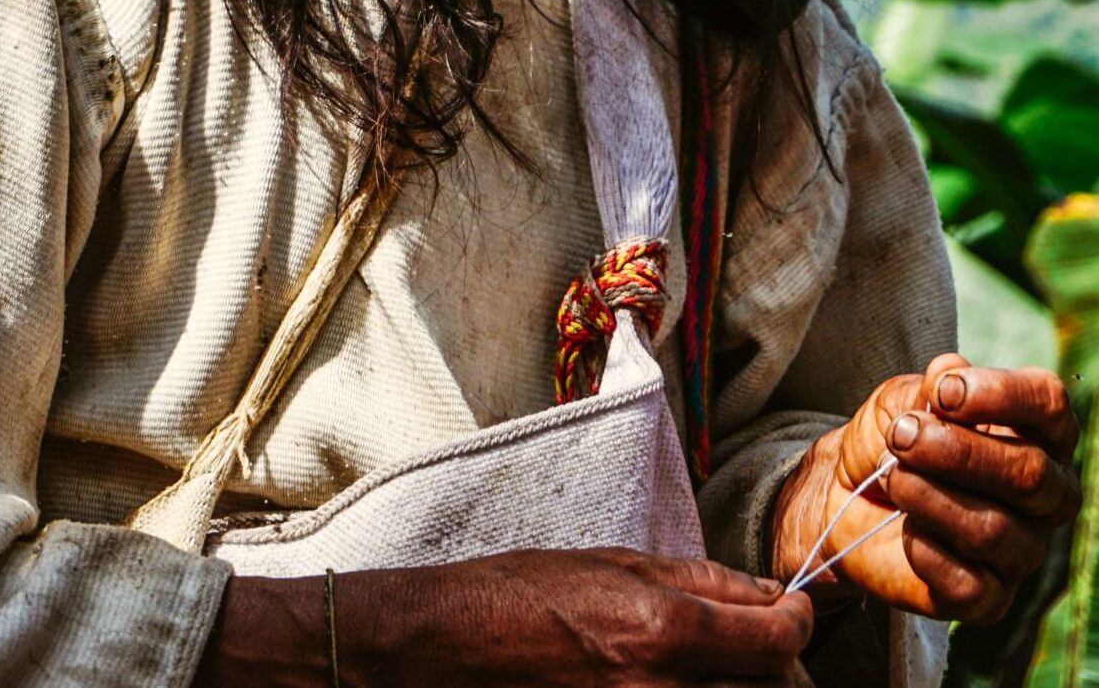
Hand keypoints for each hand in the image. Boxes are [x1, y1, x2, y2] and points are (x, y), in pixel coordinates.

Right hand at [200, 549, 813, 684]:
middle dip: (776, 671)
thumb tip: (772, 596)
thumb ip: (701, 583)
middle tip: (757, 650)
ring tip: (707, 667)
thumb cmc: (518, 595)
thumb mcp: (611, 563)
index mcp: (663, 633)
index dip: (797, 624)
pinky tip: (665, 683)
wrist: (443, 652)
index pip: (781, 642)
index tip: (791, 614)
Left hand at [772, 351, 1079, 622]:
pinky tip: (904, 528)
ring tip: (890, 475)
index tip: (944, 393)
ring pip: (994, 530)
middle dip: (956, 450)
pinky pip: (969, 584)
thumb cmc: (892, 439)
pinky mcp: (988, 599)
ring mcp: (1020, 550)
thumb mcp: (904, 398)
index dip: (1001, 395)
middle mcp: (1043, 495)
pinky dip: (925, 549)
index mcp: (1036, 434)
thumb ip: (931, 387)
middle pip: (1030, 474)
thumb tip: (950, 375)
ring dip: (928, 495)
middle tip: (902, 435)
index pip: (1048, 405)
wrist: (843, 494)